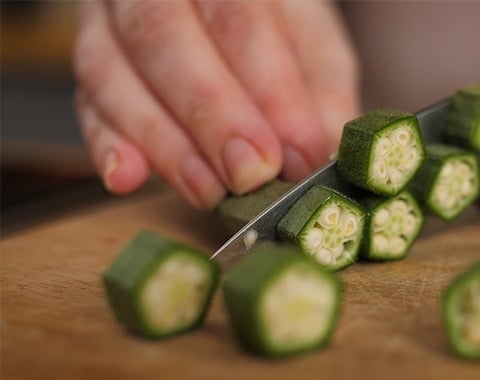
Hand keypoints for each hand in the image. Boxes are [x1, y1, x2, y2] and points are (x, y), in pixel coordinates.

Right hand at [74, 0, 358, 208]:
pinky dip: (105, 144)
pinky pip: (85, 102)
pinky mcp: (93, 60)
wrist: (212, 3)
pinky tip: (127, 178)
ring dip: (164, 143)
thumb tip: (322, 154)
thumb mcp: (311, 40)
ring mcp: (108, 18)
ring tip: (209, 190)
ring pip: (111, 71)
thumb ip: (321, 91)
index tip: (294, 154)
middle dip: (211, 115)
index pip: (237, 18)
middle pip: (163, 37)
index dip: (267, 90)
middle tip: (249, 175)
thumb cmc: (272, 23)